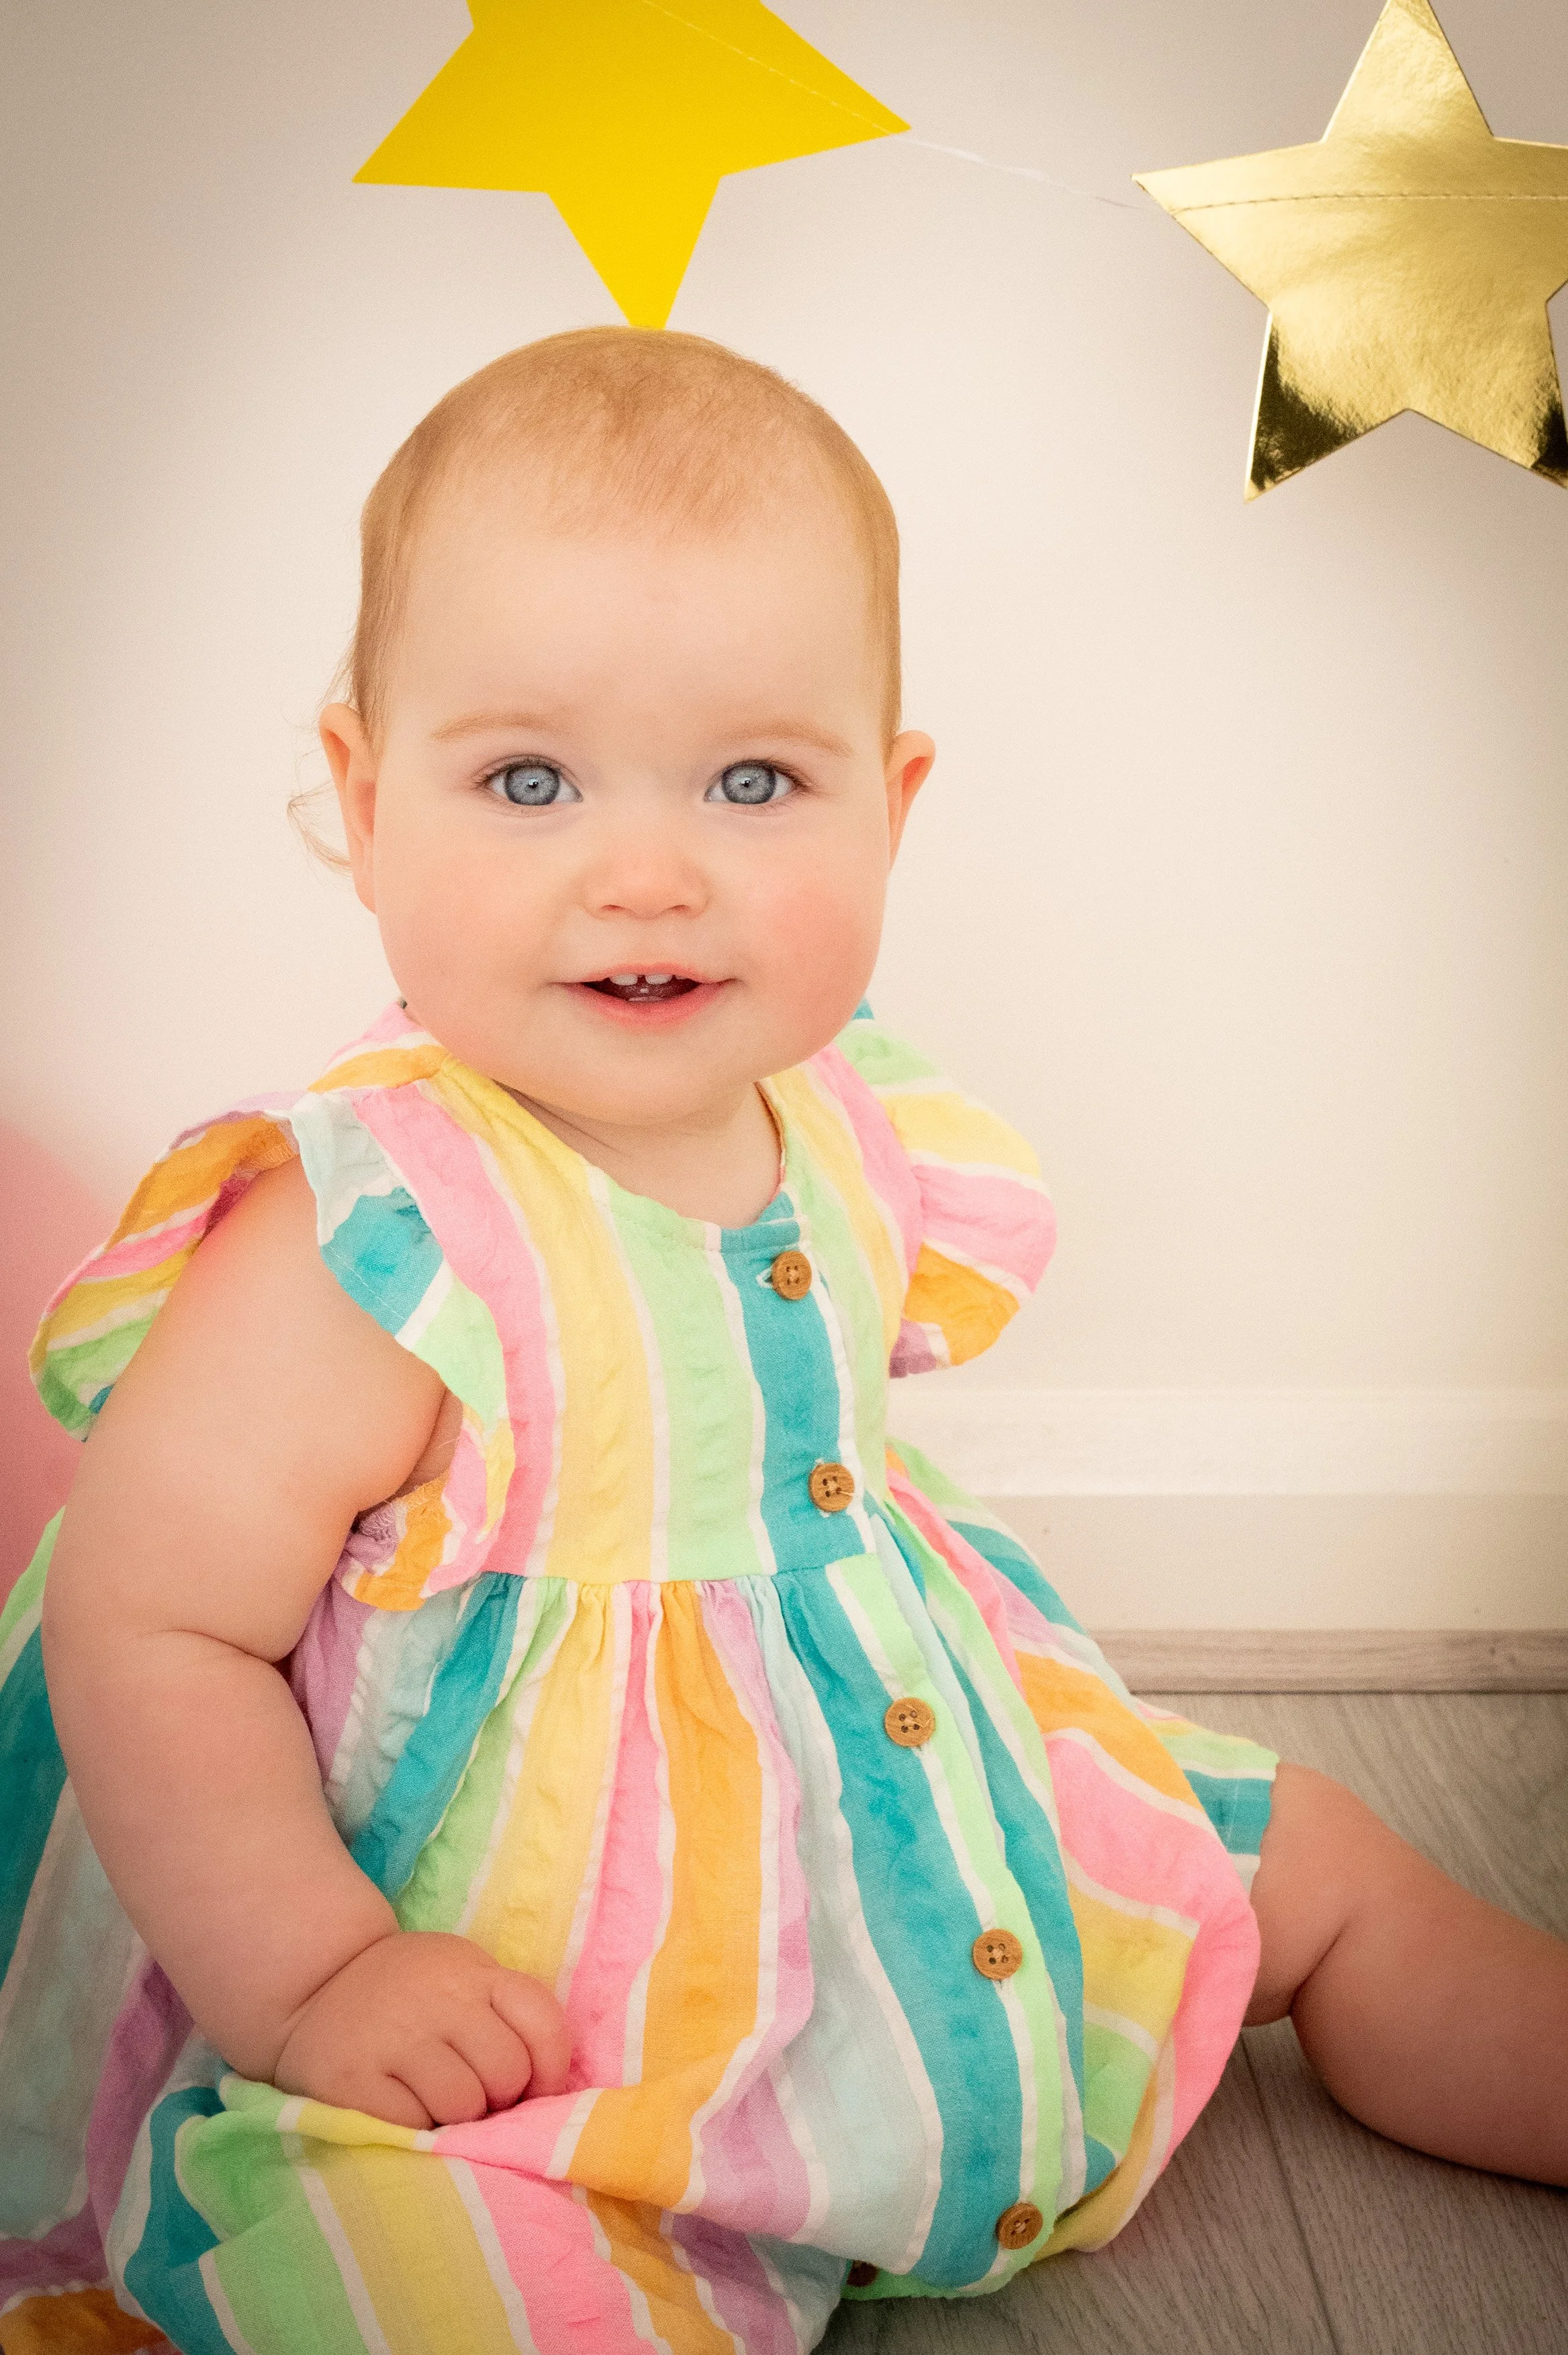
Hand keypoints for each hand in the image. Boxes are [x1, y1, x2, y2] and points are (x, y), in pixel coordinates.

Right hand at [272, 1930, 571, 2128]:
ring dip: (457, 2119)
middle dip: (499, 2098)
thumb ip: (502, 2015)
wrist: (316, 1985)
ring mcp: (392, 2036)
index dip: (550, 2067)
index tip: (535, 2089)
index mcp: (473, 1973)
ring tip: (435, 2104)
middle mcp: (437, 1998)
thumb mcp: (461, 1978)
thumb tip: (545, 2092)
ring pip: (462, 2104)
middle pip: (506, 2071)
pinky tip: (400, 2107)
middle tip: (475, 2098)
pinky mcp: (351, 2078)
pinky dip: (414, 2128)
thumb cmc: (408, 1993)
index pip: (540, 2020)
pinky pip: (412, 2124)